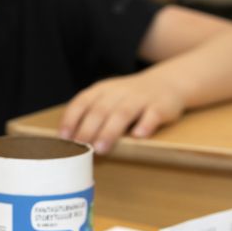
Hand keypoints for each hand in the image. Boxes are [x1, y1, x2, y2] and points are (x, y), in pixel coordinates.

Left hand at [59, 73, 183, 153]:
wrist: (167, 81)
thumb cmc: (129, 97)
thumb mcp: (107, 98)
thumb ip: (91, 113)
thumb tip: (70, 140)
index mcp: (102, 90)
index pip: (82, 102)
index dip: (71, 119)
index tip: (64, 137)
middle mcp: (119, 92)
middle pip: (100, 110)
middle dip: (88, 129)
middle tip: (80, 147)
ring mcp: (140, 98)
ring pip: (122, 113)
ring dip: (110, 132)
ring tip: (100, 149)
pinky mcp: (161, 106)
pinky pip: (152, 114)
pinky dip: (145, 124)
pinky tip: (138, 136)